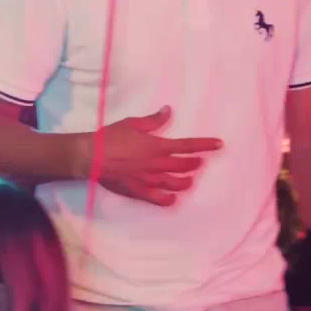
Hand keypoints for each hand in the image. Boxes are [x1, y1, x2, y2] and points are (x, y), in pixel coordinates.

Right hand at [89, 106, 223, 205]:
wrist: (91, 156)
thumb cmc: (110, 137)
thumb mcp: (132, 124)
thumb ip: (153, 120)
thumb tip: (168, 110)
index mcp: (157, 146)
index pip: (188, 146)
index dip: (205, 145)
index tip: (219, 144)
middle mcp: (157, 164)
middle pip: (185, 166)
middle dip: (195, 164)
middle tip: (199, 163)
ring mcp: (149, 180)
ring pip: (176, 184)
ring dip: (186, 181)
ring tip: (188, 180)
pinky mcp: (139, 191)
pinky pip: (159, 199)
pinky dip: (169, 199)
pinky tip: (173, 198)